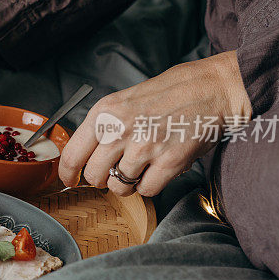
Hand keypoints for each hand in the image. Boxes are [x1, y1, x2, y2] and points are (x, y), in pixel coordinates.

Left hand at [58, 51, 251, 196]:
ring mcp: (144, 147)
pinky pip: (146, 190)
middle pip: (93, 176)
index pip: (71, 154)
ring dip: (128, 182)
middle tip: (114, 170)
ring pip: (119, 187)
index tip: (70, 180)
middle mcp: (120, 130)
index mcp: (104, 113)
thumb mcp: (123, 101)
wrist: (210, 89)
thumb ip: (102, 127)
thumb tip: (84, 157)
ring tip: (141, 165)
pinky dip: (150, 185)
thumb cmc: (167, 94)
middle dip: (102, 178)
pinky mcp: (168, 162)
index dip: (68, 173)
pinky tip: (157, 168)